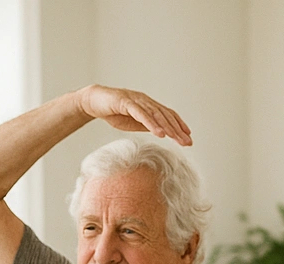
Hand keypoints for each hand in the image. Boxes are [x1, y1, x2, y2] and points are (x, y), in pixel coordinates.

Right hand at [77, 85, 192, 145]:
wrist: (94, 101)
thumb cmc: (114, 112)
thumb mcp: (135, 122)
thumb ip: (148, 125)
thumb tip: (162, 132)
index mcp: (149, 106)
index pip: (168, 115)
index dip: (180, 126)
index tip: (188, 138)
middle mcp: (145, 101)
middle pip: (166, 116)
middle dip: (178, 130)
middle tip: (187, 142)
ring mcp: (136, 101)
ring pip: (156, 115)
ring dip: (168, 128)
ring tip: (177, 139)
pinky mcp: (126, 102)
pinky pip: (141, 114)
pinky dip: (152, 124)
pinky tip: (160, 133)